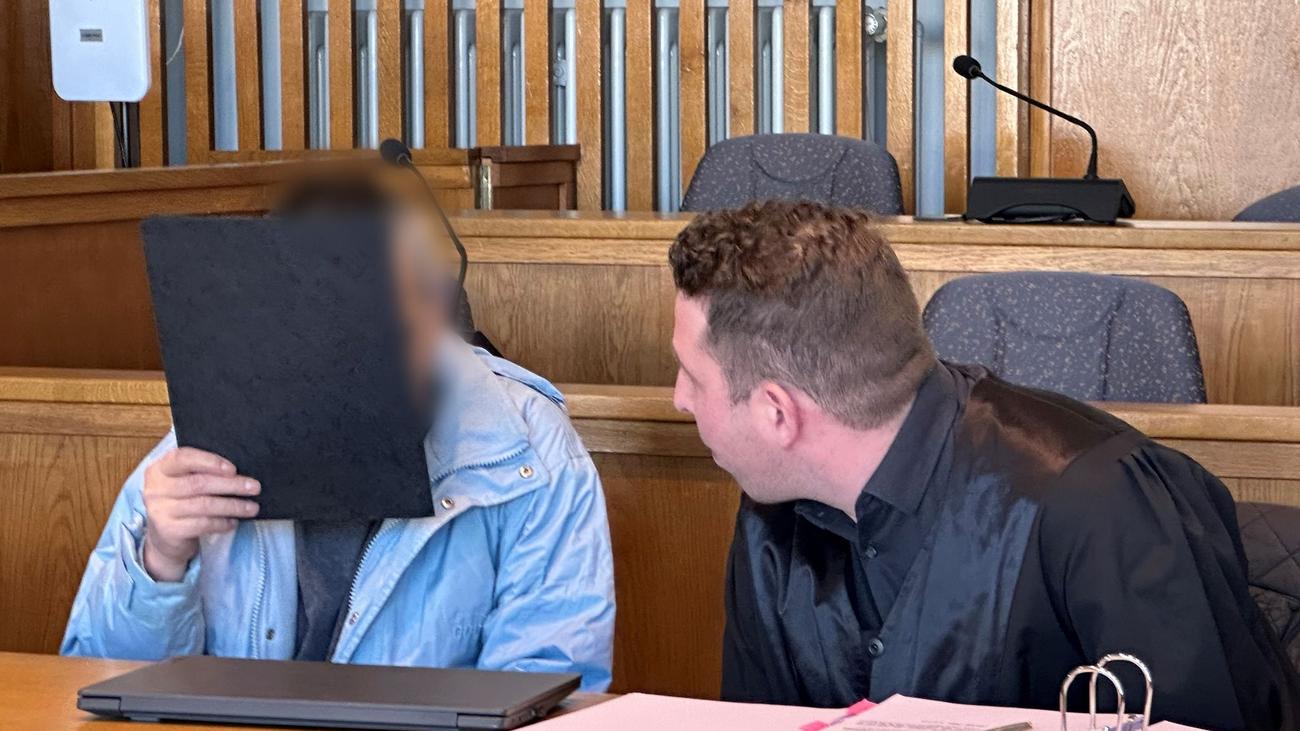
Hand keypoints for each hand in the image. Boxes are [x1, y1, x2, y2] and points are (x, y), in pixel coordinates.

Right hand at [141, 447, 260, 581]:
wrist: (164, 537)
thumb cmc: (182, 501)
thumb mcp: (183, 481)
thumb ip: (201, 471)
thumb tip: (238, 471)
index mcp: (160, 469)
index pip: (182, 458)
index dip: (209, 461)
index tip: (233, 469)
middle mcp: (156, 488)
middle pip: (198, 483)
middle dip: (231, 485)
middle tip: (254, 487)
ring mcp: (160, 511)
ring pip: (204, 505)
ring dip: (232, 506)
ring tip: (252, 507)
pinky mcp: (169, 531)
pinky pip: (202, 524)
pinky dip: (222, 523)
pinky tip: (234, 521)